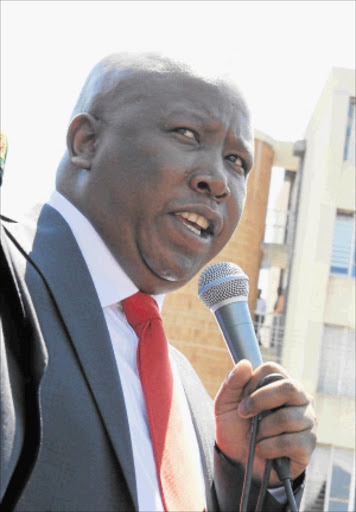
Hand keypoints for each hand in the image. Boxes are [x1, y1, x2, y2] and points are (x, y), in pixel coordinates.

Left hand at [214, 360, 316, 486]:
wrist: (239, 462)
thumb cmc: (236, 428)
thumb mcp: (225, 404)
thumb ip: (232, 382)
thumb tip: (245, 364)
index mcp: (279, 383)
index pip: (272, 369)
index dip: (253, 383)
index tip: (242, 399)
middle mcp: (299, 398)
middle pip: (289, 388)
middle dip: (260, 402)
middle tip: (244, 415)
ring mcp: (307, 421)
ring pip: (287, 418)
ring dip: (262, 430)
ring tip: (256, 437)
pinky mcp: (308, 445)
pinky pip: (291, 442)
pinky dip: (269, 448)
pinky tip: (264, 450)